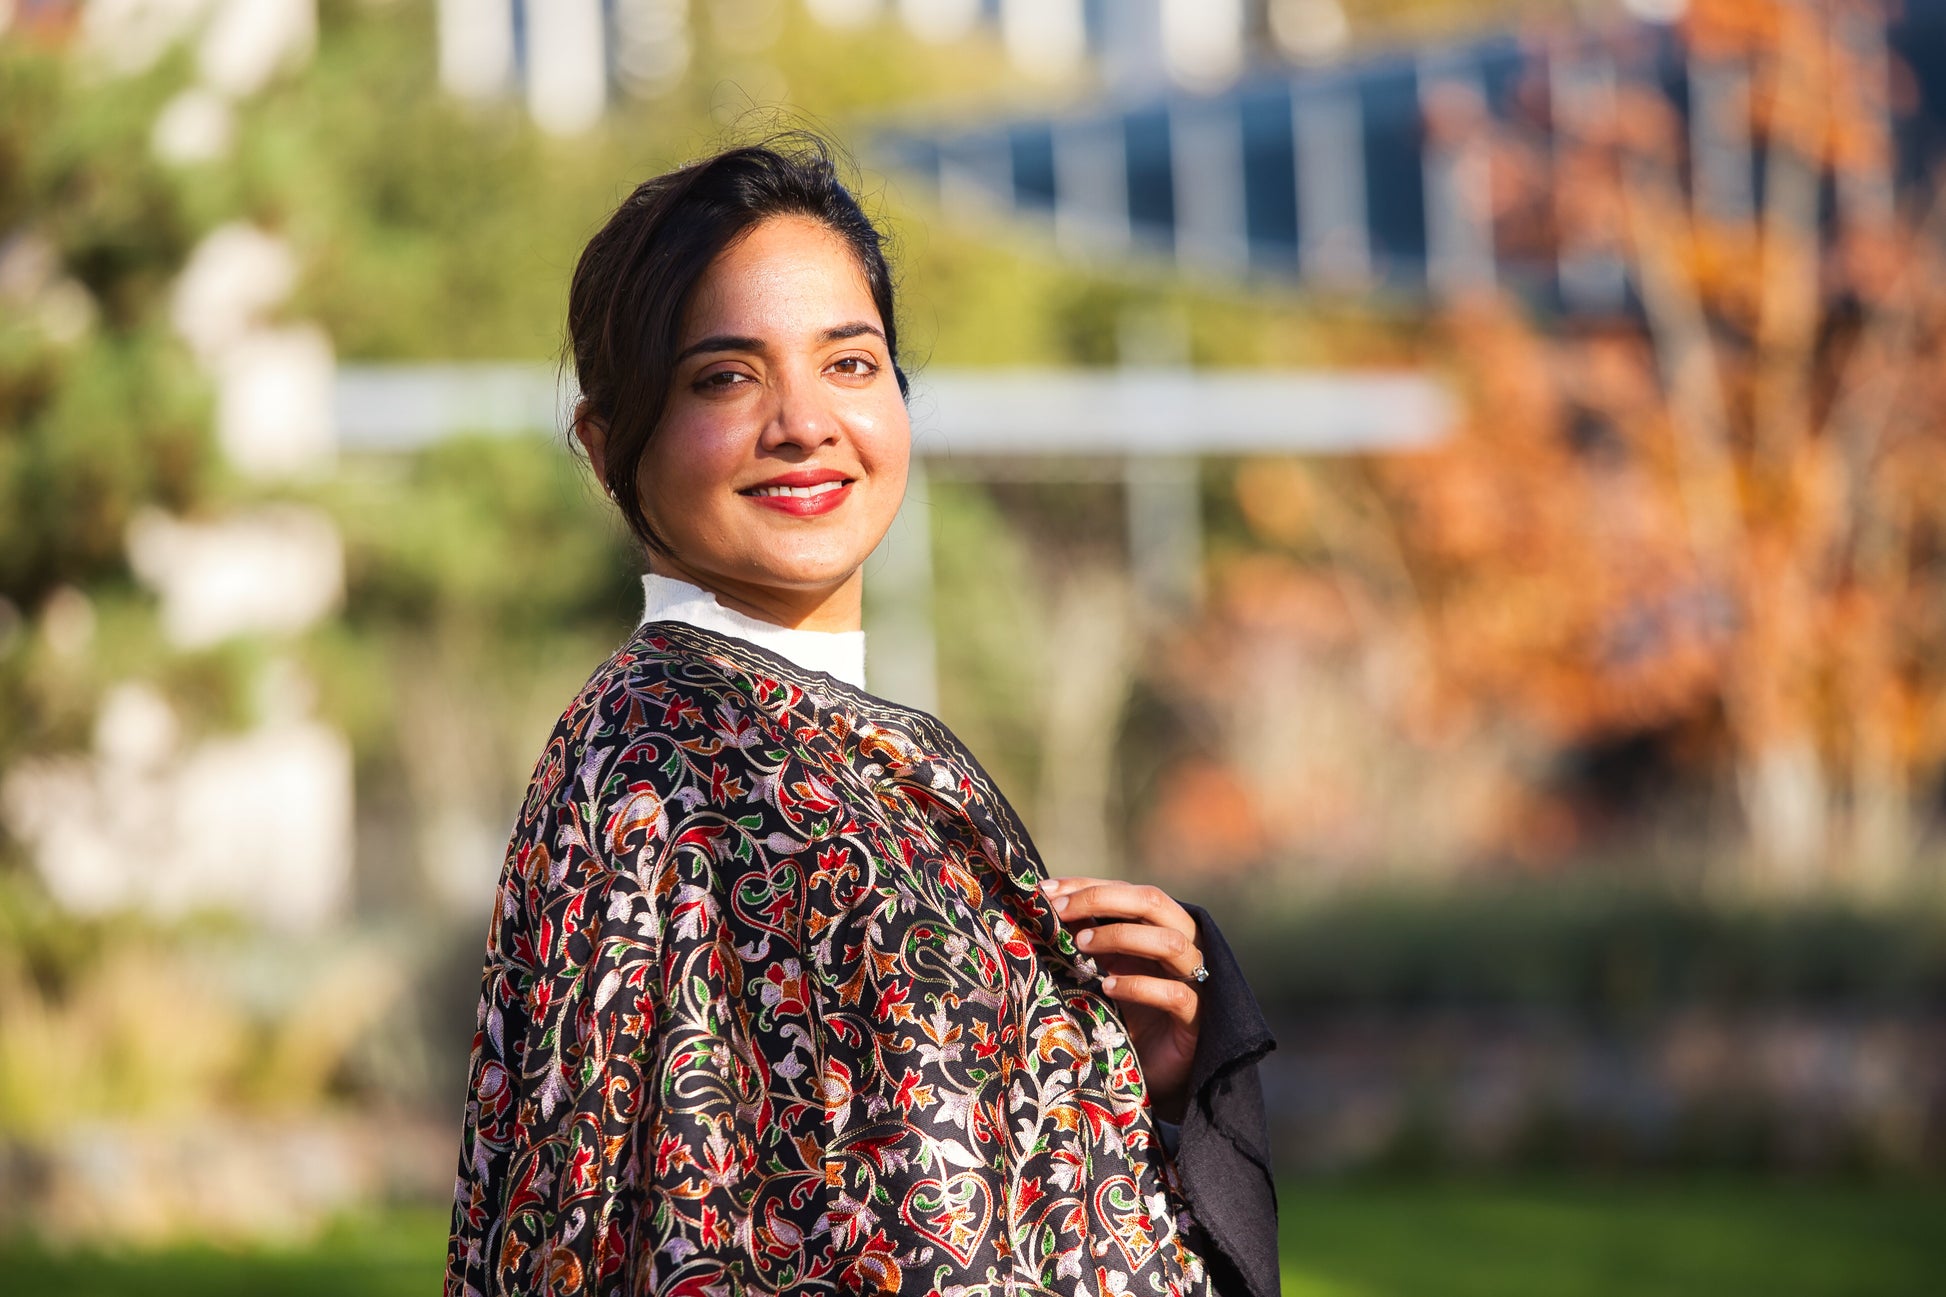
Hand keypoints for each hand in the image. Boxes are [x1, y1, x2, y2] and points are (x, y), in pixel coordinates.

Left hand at [1039, 876, 1202, 1122]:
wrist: (1156, 1071)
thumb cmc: (1127, 1015)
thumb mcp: (1102, 971)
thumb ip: (1087, 942)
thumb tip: (1043, 909)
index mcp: (1159, 927)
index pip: (1126, 891)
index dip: (1086, 886)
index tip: (1044, 891)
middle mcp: (1182, 944)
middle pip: (1152, 901)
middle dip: (1102, 899)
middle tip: (1059, 911)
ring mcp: (1195, 980)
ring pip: (1169, 941)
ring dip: (1121, 936)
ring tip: (1081, 946)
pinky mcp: (1197, 1018)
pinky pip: (1175, 994)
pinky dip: (1139, 986)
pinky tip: (1108, 987)